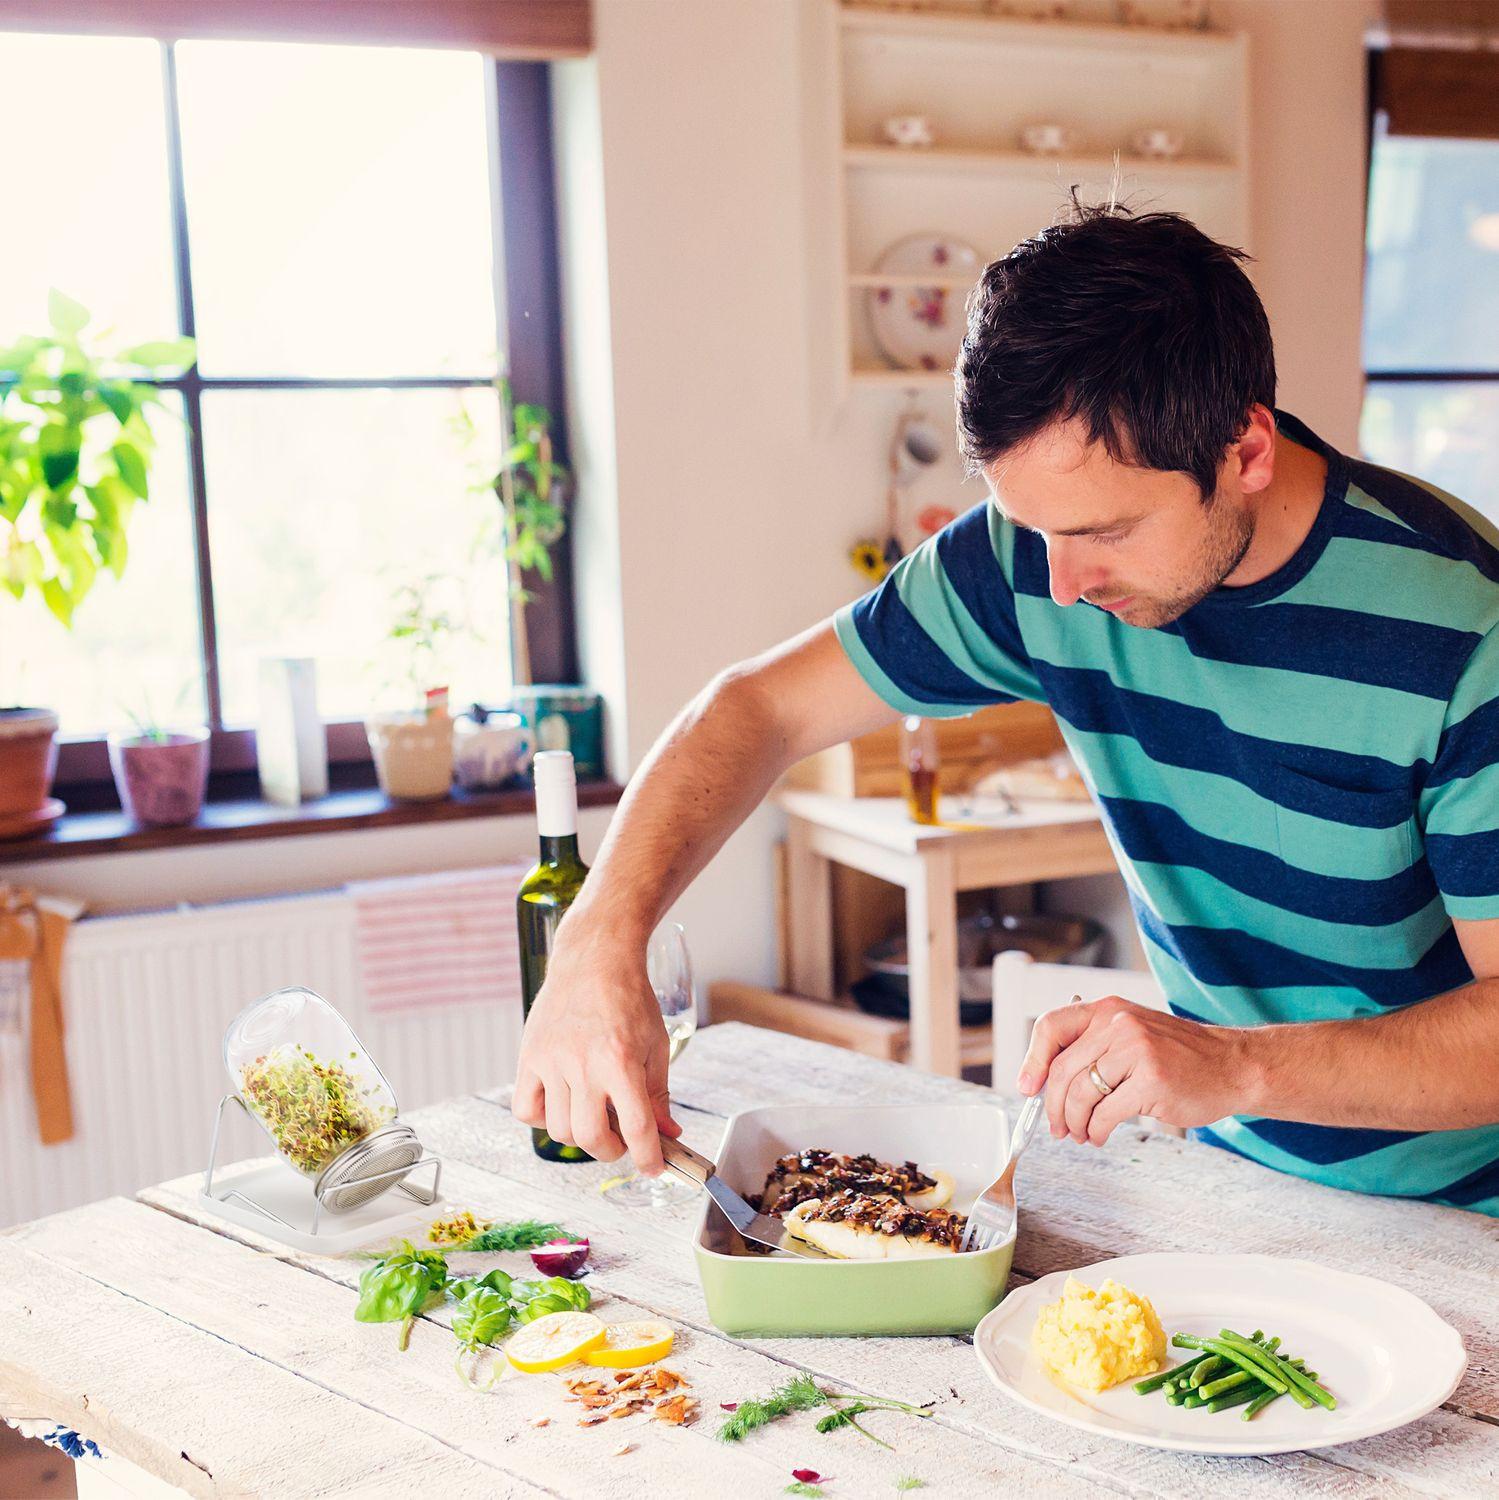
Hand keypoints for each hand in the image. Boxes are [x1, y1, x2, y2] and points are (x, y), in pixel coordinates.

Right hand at [511, 924, 682, 1172]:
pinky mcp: (529, 1056)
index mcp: (621, 1060)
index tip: (653, 1167)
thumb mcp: (656, 1045)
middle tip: (622, 1141)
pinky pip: (526, 1109)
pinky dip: (543, 1118)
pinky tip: (563, 1102)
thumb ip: (659, 1093)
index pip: (637, 1128)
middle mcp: (583, 1064)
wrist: (594, 959)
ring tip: (596, 1116)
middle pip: (591, 1138)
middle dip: (613, 1151)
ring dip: (581, 1136)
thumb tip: (668, 1135)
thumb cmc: (630, 999)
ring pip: (558, 1130)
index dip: (648, 1157)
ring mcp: (551, 1061)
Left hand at [1015, 995, 1250, 1146]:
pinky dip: (1095, 1130)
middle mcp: (1118, 1026)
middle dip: (1053, 1105)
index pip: (1051, 1027)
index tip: (1028, 1087)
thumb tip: (1046, 1081)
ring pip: (1081, 1095)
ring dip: (1074, 1122)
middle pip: (1062, 1070)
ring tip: (1079, 1133)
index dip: (1033, 1060)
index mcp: (1108, 1011)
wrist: (1232, 1066)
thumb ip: (1093, 1047)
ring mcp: (1136, 1052)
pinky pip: (1105, 1114)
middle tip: (1055, 1126)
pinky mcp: (1151, 1082)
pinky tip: (1098, 1135)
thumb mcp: (1132, 1033)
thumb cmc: (1179, 1056)